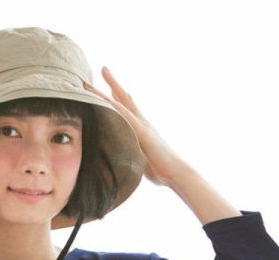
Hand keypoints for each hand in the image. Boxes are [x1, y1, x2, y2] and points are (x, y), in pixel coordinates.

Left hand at [82, 67, 185, 185]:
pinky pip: (126, 115)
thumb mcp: (140, 159)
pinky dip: (116, 105)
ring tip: (103, 71)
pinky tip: (107, 96)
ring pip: (123, 102)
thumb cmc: (159, 171)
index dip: (116, 97)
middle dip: (113, 84)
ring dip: (111, 87)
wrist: (175, 172)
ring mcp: (142, 125)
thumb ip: (132, 153)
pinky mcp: (143, 132)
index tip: (106, 87)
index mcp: (140, 129)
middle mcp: (142, 122)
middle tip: (103, 68)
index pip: (126, 109)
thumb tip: (121, 156)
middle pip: (124, 98)